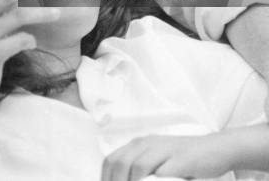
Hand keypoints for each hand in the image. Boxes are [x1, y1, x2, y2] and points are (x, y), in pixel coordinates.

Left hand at [101, 133, 233, 180]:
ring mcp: (165, 150)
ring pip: (137, 166)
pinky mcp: (181, 159)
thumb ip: (142, 171)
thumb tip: (123, 180)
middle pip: (121, 163)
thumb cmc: (185, 160)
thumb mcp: (158, 161)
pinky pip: (162, 174)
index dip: (106, 178)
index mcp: (140, 144)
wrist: (216, 148)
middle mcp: (149, 143)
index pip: (112, 160)